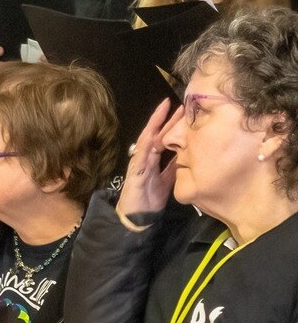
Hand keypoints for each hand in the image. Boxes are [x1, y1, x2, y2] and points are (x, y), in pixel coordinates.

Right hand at [118, 100, 178, 222]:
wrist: (136, 218)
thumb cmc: (150, 200)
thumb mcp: (168, 180)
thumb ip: (174, 167)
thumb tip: (187, 153)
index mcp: (154, 160)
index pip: (164, 138)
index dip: (173, 125)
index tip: (186, 113)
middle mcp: (145, 157)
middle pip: (157, 134)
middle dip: (168, 119)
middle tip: (181, 104)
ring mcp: (139, 162)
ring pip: (149, 138)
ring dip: (156, 123)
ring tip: (165, 109)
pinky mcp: (135, 170)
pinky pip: (141, 152)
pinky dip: (147, 141)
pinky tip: (153, 131)